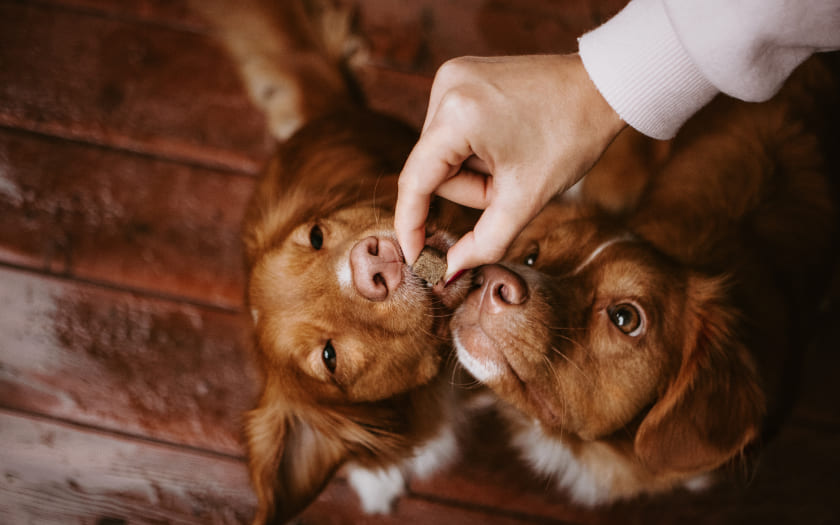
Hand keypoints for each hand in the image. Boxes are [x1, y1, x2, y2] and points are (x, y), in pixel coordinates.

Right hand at [395, 54, 625, 277]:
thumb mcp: (526, 199)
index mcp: (458, 115)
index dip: (411, 224)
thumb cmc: (571, 138)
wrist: (604, 87)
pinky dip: (474, 149)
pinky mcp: (461, 73)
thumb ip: (484, 242)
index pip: (416, 181)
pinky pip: (451, 130)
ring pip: (442, 153)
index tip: (414, 257)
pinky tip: (506, 142)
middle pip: (433, 170)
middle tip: (509, 185)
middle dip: (470, 189)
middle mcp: (446, 87)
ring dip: (473, 170)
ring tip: (513, 160)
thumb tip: (450, 269)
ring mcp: (452, 76)